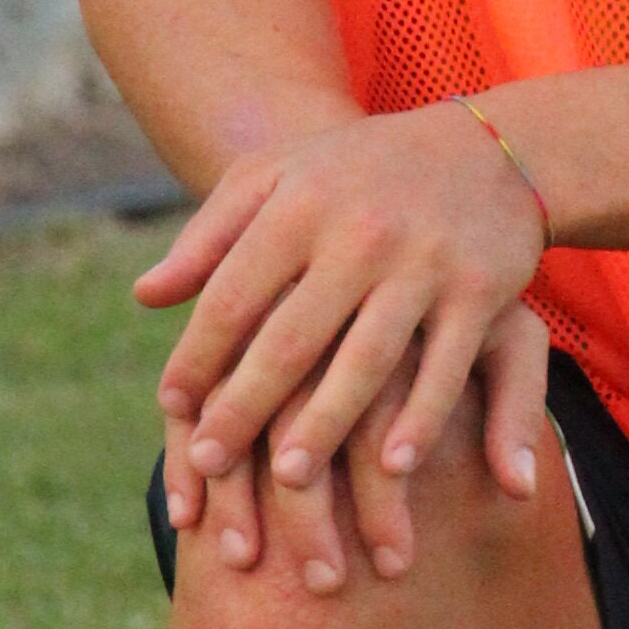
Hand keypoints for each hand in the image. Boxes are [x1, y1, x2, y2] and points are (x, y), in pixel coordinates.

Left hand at [140, 102, 551, 589]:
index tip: (172, 409)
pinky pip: (446, 366)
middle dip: (245, 406)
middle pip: (291, 338)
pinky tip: (392, 466)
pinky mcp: (481, 290)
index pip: (233, 294)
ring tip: (286, 480)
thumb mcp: (278, 175)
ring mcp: (424, 264)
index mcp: (300, 204)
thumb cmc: (358, 172)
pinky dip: (421, 418)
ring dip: (326, 425)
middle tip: (207, 463)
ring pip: (367, 359)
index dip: (198, 355)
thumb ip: (210, 235)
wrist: (484, 147)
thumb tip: (144, 296)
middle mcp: (360, 234)